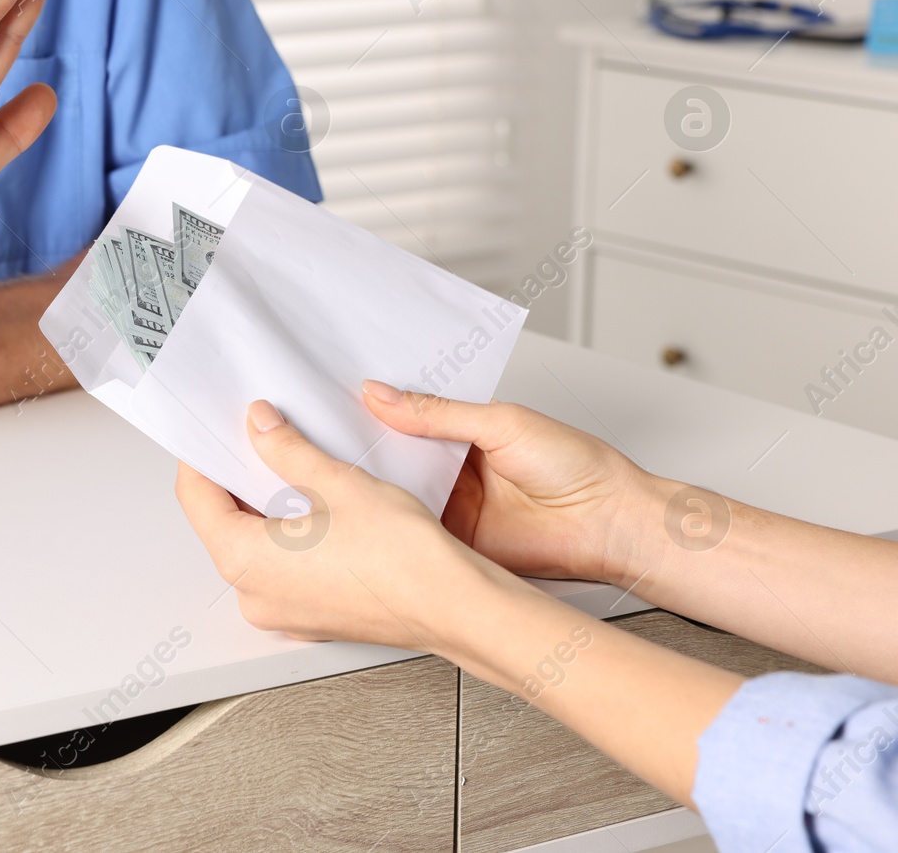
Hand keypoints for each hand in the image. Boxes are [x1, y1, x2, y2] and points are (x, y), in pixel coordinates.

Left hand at [175, 399, 480, 649]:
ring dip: (264, 505)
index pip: (196, 498)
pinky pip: (281, 568)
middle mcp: (255, 595)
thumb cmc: (403, 558)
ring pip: (253, 547)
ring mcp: (283, 612)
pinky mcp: (311, 616)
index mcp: (245, 562)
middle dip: (236, 477)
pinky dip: (288, 536)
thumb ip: (285, 449)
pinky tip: (315, 507)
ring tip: (289, 466)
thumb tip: (260, 425)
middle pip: (221, 523)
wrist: (455, 606)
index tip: (213, 430)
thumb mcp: (336, 482)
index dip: (202, 456)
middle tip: (254, 438)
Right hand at [361, 380, 666, 587]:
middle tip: (323, 430)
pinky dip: (391, 519)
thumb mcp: (502, 423)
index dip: (376, 406)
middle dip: (365, 443)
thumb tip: (383, 395)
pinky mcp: (453, 538)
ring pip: (398, 489)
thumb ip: (439, 413)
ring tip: (334, 463)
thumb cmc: (578, 466)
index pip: (408, 413)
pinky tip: (367, 506)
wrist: (609, 525)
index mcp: (464, 428)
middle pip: (396, 452)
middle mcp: (453, 466)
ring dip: (374, 481)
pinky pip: (412, 527)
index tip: (338, 395)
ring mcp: (451, 503)